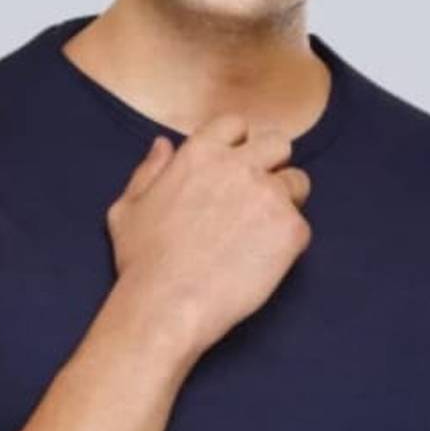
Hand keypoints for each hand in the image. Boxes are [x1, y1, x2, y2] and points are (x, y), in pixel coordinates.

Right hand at [106, 112, 311, 360]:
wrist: (168, 305)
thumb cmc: (143, 263)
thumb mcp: (128, 209)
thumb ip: (148, 171)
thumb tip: (163, 145)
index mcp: (201, 153)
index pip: (236, 125)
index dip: (238, 145)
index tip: (234, 169)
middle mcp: (240, 166)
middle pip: (278, 144)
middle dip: (272, 165)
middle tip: (256, 199)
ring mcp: (269, 196)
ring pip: (298, 183)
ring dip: (285, 201)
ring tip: (260, 234)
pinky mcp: (291, 230)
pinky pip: (302, 226)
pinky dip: (287, 242)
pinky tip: (261, 262)